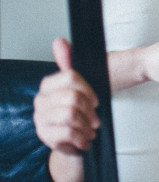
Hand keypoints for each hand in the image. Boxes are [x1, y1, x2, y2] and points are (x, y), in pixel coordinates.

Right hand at [34, 38, 99, 154]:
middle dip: (90, 110)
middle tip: (96, 119)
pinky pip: (67, 132)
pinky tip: (86, 140)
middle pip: (73, 97)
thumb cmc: (79, 111)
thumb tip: (58, 41)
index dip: (89, 89)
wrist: (74, 140)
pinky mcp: (44, 136)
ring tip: (91, 130)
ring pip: (71, 114)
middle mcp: (40, 101)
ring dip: (87, 125)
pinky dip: (82, 137)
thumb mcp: (80, 86)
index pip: (71, 77)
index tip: (96, 101)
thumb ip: (70, 62)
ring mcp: (40, 119)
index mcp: (48, 86)